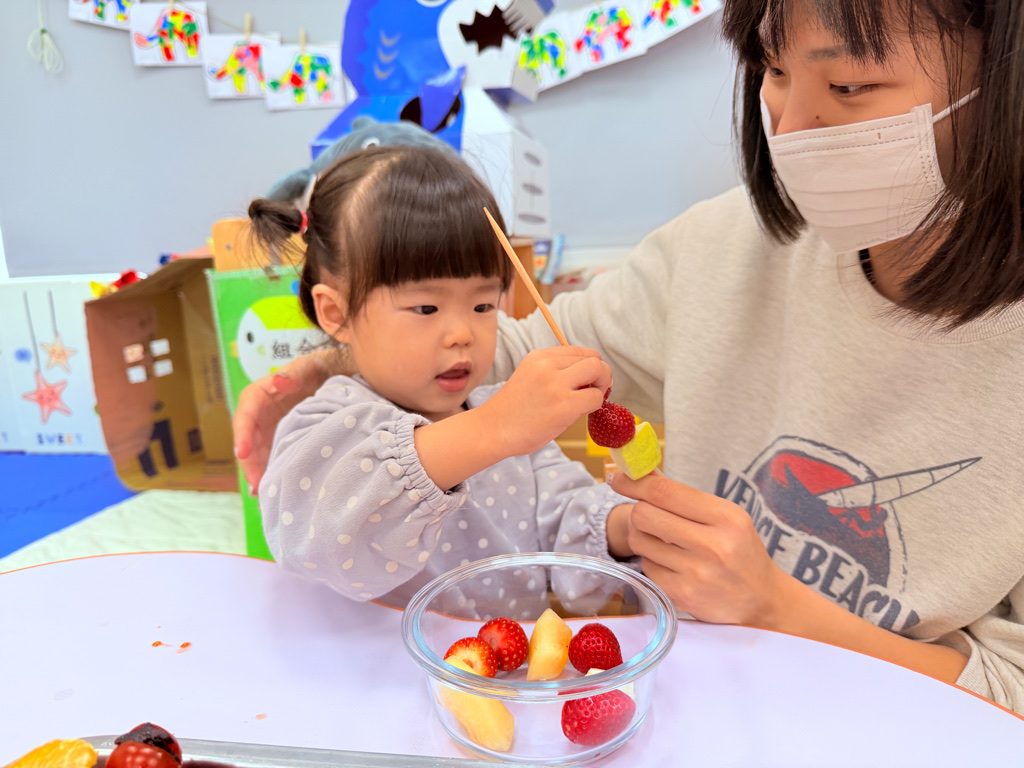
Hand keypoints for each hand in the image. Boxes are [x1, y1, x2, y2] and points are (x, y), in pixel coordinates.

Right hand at [233, 348, 347, 491]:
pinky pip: (272, 459)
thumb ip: (294, 373)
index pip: (246, 415)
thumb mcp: (309, 366)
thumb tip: (279, 381)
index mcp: (260, 394)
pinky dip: (271, 474)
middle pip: (248, 441)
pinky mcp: (281, 441)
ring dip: (259, 474)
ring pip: (258, 455)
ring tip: (264, 496)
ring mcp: (270, 430)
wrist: (336, 377)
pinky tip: (273, 493)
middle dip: (250, 464)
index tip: (242, 452)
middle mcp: (260, 415)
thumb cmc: (319, 368)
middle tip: (257, 486)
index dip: (242, 434)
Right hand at [481, 346, 611, 457]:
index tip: (588, 382)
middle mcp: (548, 365)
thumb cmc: (513, 411)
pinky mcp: (564, 405)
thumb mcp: (531, 377)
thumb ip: (555, 372)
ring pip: (599, 372)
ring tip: (588, 403)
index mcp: (539, 356)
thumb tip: (590, 377)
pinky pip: (596, 398)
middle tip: (596, 392)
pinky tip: (580, 414)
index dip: (590, 367)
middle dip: (602, 375)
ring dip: (601, 388)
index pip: (580, 351)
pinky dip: (595, 406)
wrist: (492, 430)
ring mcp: (556, 384)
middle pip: (594, 359)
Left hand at [607, 471, 783, 626]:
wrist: (762, 601)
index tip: (618, 477)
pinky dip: (653, 562)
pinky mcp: (682, 595)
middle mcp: (711, 545)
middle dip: (640, 511)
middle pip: (644, 514)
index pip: (665, 492)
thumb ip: (685, 497)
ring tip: (663, 541)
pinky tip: (672, 564)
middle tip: (649, 516)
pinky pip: (647, 568)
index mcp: (725, 517)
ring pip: (639, 540)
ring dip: (643, 537)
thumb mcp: (725, 517)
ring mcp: (696, 573)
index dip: (634, 482)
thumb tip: (643, 474)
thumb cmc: (740, 551)